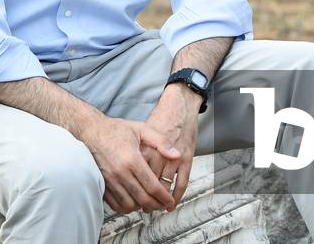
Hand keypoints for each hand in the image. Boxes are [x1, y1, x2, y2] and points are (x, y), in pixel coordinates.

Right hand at [80, 116, 179, 214]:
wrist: (92, 130)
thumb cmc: (116, 129)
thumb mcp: (141, 129)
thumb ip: (161, 141)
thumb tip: (176, 154)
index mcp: (132, 159)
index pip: (152, 186)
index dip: (164, 197)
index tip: (170, 201)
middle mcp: (120, 172)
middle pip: (142, 199)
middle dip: (156, 205)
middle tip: (163, 205)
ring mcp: (110, 180)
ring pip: (129, 204)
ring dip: (141, 207)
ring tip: (149, 203)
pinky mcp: (102, 184)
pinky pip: (115, 204)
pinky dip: (126, 207)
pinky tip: (134, 201)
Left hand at [141, 85, 200, 208]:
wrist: (178, 106)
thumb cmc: (160, 118)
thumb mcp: (141, 132)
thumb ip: (135, 150)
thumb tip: (126, 168)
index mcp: (145, 150)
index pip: (137, 177)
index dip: (134, 190)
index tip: (133, 199)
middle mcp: (158, 156)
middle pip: (149, 184)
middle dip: (146, 199)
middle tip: (144, 208)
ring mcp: (173, 159)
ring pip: (165, 186)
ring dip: (161, 200)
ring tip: (157, 207)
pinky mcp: (186, 159)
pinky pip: (182, 182)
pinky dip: (177, 195)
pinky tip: (173, 201)